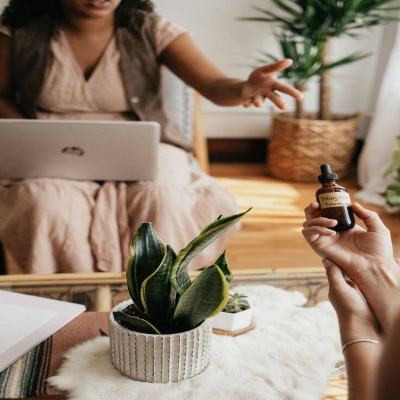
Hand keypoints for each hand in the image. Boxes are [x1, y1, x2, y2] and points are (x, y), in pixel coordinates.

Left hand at [241, 59, 302, 109]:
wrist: (247, 86)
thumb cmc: (259, 77)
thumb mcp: (265, 69)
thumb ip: (276, 66)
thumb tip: (290, 60)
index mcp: (273, 85)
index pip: (284, 88)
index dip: (292, 92)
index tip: (301, 97)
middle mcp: (267, 93)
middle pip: (274, 98)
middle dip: (278, 102)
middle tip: (284, 107)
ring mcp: (258, 97)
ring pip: (260, 101)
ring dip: (259, 103)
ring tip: (258, 104)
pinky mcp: (249, 100)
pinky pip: (248, 103)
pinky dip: (247, 104)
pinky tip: (245, 105)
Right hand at [303, 202, 399, 330]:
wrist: (375, 266)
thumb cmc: (379, 250)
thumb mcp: (377, 227)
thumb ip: (367, 214)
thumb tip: (353, 204)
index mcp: (342, 227)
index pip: (327, 213)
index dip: (323, 205)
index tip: (325, 198)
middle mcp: (331, 233)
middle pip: (312, 217)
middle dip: (311, 209)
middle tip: (316, 204)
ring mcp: (324, 240)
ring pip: (308, 224)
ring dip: (316, 219)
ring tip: (332, 222)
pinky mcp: (320, 247)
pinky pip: (309, 234)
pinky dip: (316, 229)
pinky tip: (331, 232)